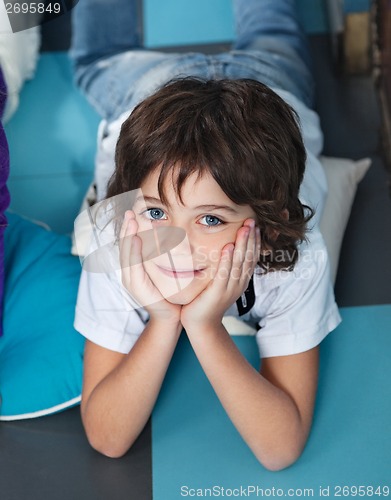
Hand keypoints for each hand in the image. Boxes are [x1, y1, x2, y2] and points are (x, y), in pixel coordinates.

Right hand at [119, 210, 181, 324]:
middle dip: (126, 228)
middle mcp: (128, 273)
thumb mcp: (164, 270)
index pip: (128, 244)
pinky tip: (135, 240)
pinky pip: (133, 266)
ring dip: (128, 236)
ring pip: (127, 254)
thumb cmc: (170, 292)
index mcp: (134, 268)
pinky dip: (134, 252)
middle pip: (124, 246)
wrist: (171, 316)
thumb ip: (160, 255)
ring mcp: (131, 280)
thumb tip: (166, 235)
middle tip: (129, 212)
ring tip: (131, 221)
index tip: (132, 212)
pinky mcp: (137, 287)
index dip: (128, 228)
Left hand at [180, 219, 260, 330]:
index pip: (251, 258)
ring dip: (242, 244)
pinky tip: (229, 247)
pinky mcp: (217, 292)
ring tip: (244, 228)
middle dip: (250, 238)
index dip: (255, 241)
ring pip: (239, 263)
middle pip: (248, 257)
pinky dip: (227, 259)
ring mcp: (229, 288)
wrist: (200, 325)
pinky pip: (224, 273)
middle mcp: (238, 284)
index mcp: (240, 281)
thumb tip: (225, 249)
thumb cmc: (206, 302)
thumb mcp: (220, 283)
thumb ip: (224, 268)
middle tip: (252, 221)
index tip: (256, 226)